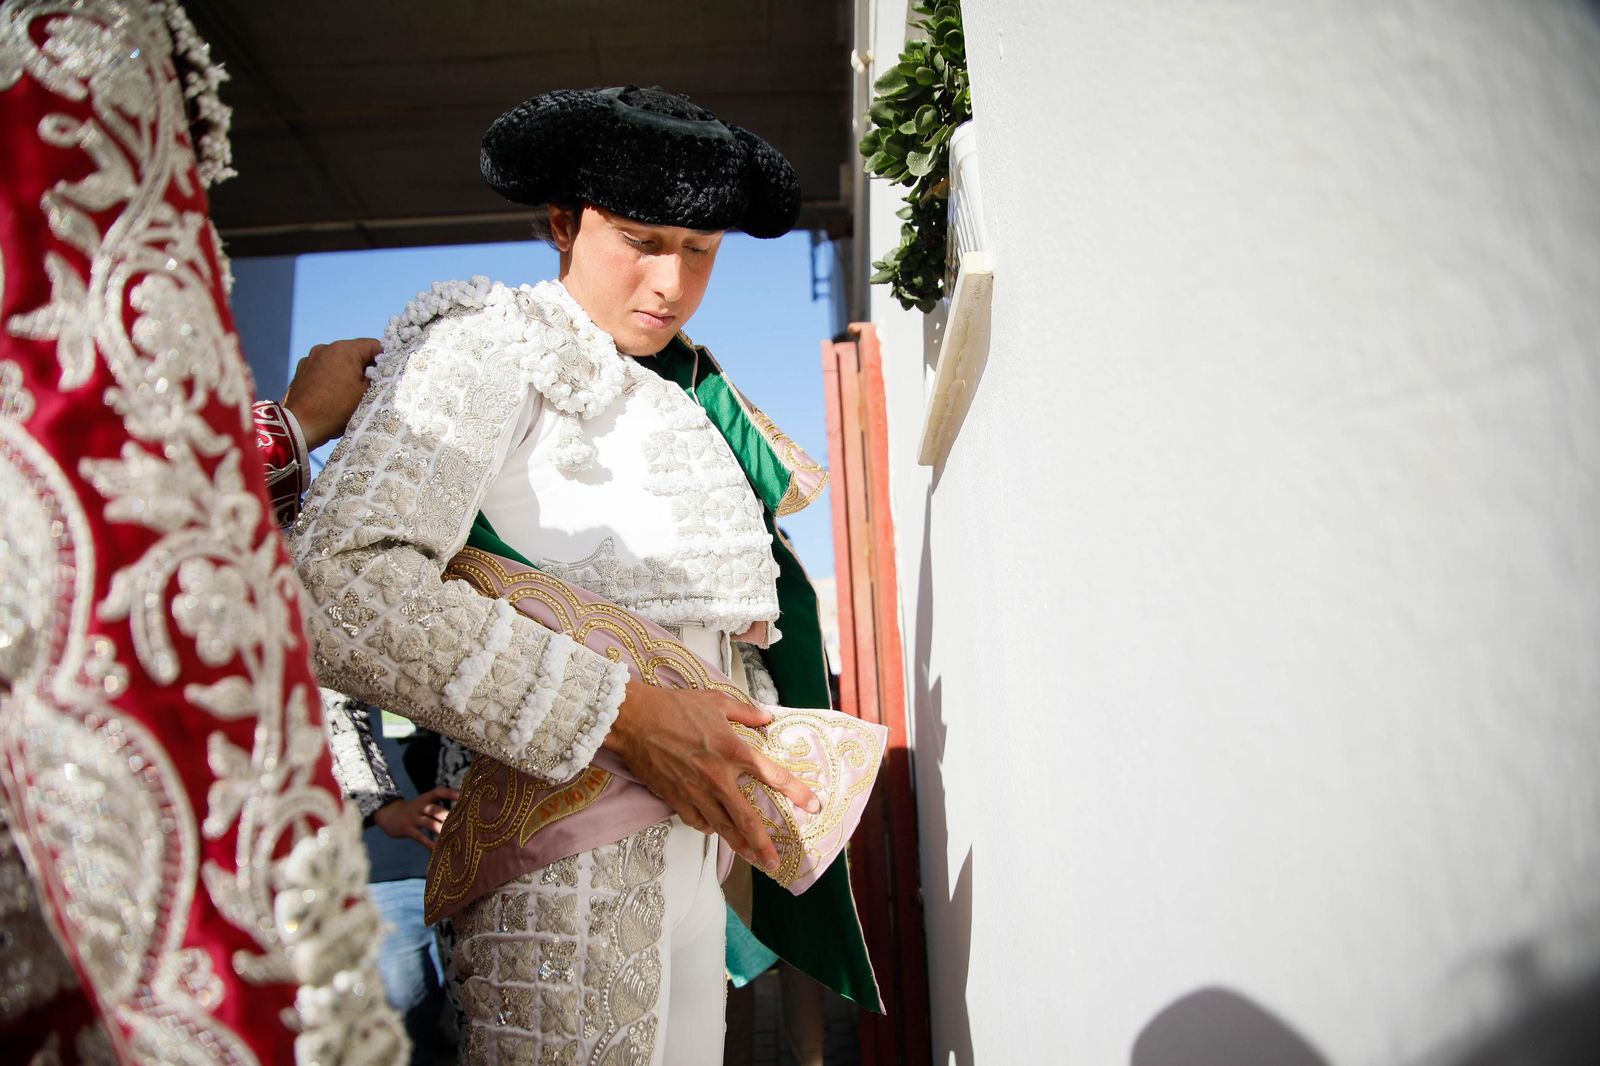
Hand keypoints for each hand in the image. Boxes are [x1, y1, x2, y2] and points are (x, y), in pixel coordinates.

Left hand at [281, 337, 381, 448]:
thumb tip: (380, 370)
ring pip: (338, 360)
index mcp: (345, 349)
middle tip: (368, 387)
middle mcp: (326, 347)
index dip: (384, 360)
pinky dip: (329, 375)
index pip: (374, 346)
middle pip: (355, 352)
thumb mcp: (366, 394)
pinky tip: (330, 392)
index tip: (385, 376)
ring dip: (345, 371)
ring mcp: (311, 357)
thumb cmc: (337, 409)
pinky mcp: (301, 369)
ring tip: (346, 391)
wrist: (301, 425)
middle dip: (363, 366)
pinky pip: (322, 367)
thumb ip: (378, 376)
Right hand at [370, 786, 458, 850]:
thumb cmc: (411, 811)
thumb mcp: (421, 805)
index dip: (449, 793)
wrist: (387, 815)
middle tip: (462, 822)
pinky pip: (420, 837)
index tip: (461, 795)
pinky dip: (429, 844)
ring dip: (441, 830)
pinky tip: (437, 850)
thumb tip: (458, 815)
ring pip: (429, 823)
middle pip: (435, 809)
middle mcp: (419, 807)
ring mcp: (412, 818)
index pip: (437, 792)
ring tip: (453, 836)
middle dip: (448, 815)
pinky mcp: (407, 829)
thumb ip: (436, 808)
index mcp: (424, 799)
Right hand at [601, 681, 819, 872]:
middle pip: (747, 819)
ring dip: (739, 846)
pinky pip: (697, 822)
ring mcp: (696, 791)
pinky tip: (716, 830)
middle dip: (764, 844)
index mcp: (733, 751)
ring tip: (753, 859)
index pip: (773, 776)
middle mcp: (718, 777)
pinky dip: (709, 828)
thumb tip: (768, 717)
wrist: (634, 720)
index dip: (796, 792)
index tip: (813, 805)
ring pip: (722, 827)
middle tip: (776, 863)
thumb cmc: (675, 706)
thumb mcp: (716, 700)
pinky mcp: (676, 798)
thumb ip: (746, 712)